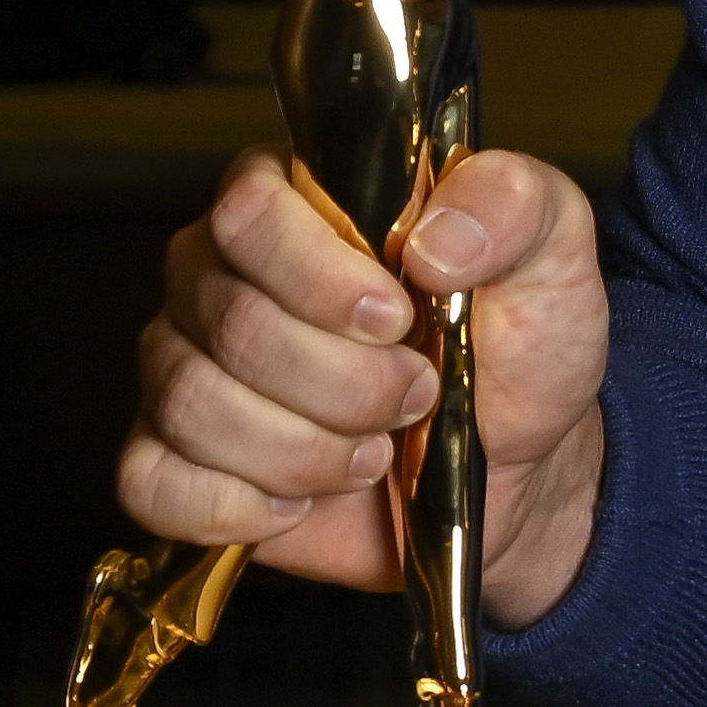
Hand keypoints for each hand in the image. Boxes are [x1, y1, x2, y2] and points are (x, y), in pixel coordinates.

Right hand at [123, 146, 612, 625]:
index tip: (396, 318)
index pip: (248, 212)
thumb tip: (435, 236)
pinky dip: (233, 506)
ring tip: (377, 453)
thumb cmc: (519, 346)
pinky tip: (301, 501)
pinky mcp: (178, 460)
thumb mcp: (553, 257)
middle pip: (229, 320)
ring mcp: (187, 367)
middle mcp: (220, 275)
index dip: (317, 276)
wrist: (516, 468)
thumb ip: (513, 207)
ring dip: (304, 448)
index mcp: (296, 200)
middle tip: (416, 395)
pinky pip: (153, 483)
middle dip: (341, 381)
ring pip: (193, 404)